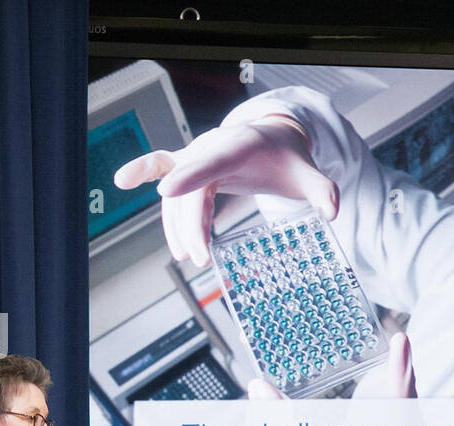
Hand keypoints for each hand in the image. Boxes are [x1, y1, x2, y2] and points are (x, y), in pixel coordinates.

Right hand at [113, 115, 339, 265]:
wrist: (274, 139)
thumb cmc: (286, 158)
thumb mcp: (306, 174)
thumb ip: (322, 190)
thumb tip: (333, 209)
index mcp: (239, 147)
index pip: (211, 163)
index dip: (190, 177)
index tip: (167, 192)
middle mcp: (211, 148)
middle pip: (192, 189)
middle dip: (191, 224)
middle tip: (199, 258)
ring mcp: (197, 156)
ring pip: (179, 193)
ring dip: (177, 224)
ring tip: (187, 255)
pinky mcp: (189, 165)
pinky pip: (161, 165)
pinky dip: (141, 171)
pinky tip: (120, 181)